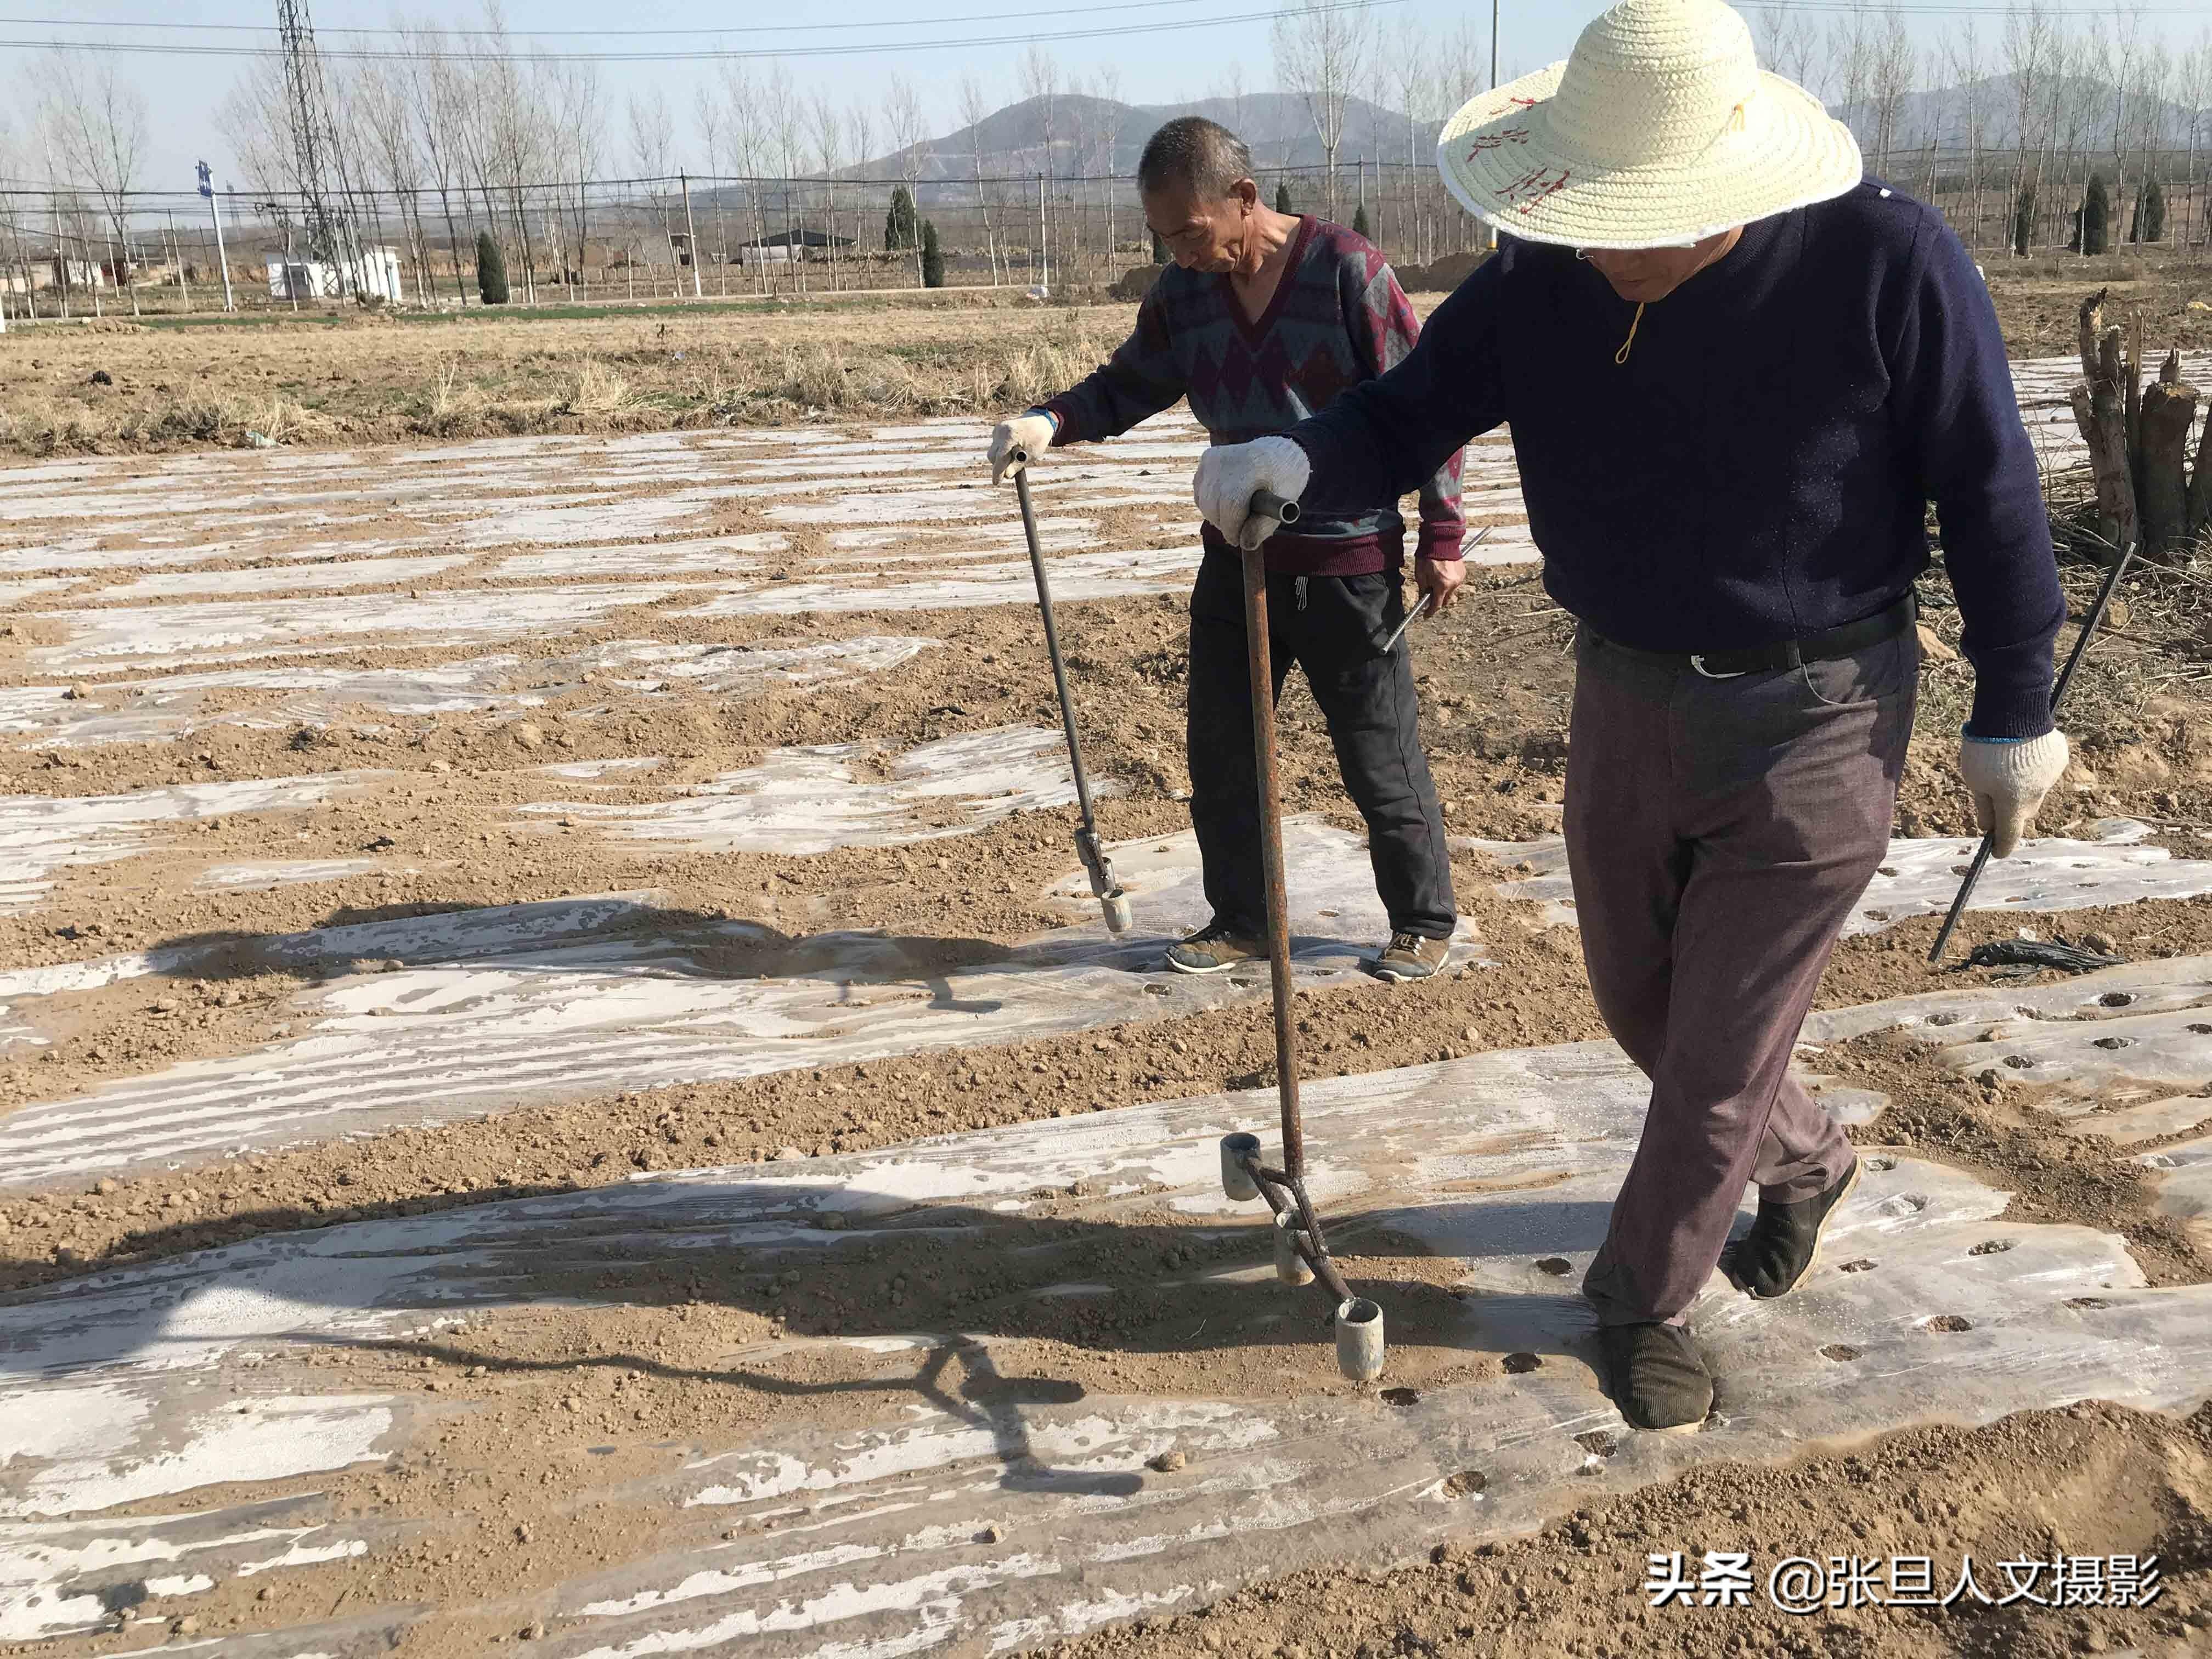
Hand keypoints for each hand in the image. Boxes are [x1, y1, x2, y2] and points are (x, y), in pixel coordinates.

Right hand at [989, 412, 1056, 484]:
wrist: (1038, 422)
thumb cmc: (1037, 439)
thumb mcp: (1031, 455)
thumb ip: (1017, 466)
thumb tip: (1005, 475)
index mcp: (1010, 436)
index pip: (1000, 457)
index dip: (998, 472)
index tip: (996, 482)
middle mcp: (1001, 431)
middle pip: (992, 456)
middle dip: (999, 465)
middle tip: (1011, 470)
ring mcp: (997, 429)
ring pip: (993, 452)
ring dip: (1001, 458)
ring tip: (1016, 455)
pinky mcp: (996, 430)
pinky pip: (995, 446)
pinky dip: (1002, 451)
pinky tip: (1013, 447)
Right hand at [1192, 436, 1310, 546]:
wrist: (1277, 453)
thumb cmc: (1282, 482)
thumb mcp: (1283, 505)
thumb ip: (1263, 527)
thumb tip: (1244, 543)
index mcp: (1251, 467)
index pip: (1231, 506)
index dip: (1232, 529)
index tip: (1238, 541)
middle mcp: (1228, 459)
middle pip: (1213, 505)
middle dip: (1224, 525)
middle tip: (1236, 531)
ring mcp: (1214, 457)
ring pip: (1203, 501)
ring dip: (1215, 516)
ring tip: (1234, 515)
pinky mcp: (1207, 458)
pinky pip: (1200, 493)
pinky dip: (1209, 504)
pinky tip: (1226, 501)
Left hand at [1415, 555, 1465, 612]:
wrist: (1440, 541)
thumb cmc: (1428, 556)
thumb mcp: (1420, 575)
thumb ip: (1423, 590)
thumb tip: (1423, 599)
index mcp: (1442, 585)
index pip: (1436, 605)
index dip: (1430, 612)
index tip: (1426, 615)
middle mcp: (1453, 583)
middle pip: (1445, 600)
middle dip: (1437, 599)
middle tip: (1429, 593)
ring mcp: (1459, 578)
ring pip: (1451, 592)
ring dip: (1444, 590)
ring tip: (1436, 579)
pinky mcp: (1462, 572)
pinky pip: (1455, 583)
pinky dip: (1449, 582)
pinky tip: (1443, 574)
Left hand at [1958, 729, 2068, 857]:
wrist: (2013, 712)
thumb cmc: (1985, 749)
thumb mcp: (1974, 780)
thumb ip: (1983, 806)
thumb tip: (1987, 827)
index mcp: (2014, 804)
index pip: (2010, 834)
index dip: (2002, 846)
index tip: (1997, 853)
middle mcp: (2037, 794)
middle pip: (2023, 812)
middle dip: (2010, 810)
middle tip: (1994, 796)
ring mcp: (2051, 777)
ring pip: (2035, 790)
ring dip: (2023, 785)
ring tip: (2006, 764)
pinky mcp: (2059, 759)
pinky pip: (2044, 771)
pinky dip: (2034, 768)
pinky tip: (2022, 752)